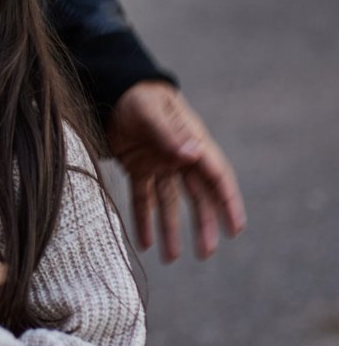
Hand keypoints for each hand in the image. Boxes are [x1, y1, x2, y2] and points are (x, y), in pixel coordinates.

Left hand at [107, 81, 245, 261]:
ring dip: (171, 230)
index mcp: (193, 143)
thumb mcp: (151, 111)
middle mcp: (180, 158)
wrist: (110, 87)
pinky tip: (143, 243)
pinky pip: (143, 198)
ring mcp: (160, 165)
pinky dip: (143, 219)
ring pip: (170, 203)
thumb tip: (192, 153)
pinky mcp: (137, 168)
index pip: (217, 178)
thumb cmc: (137, 95)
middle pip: (197, 197)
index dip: (228, 203)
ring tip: (172, 258)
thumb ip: (169, 132)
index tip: (235, 229)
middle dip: (203, 226)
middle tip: (206, 254)